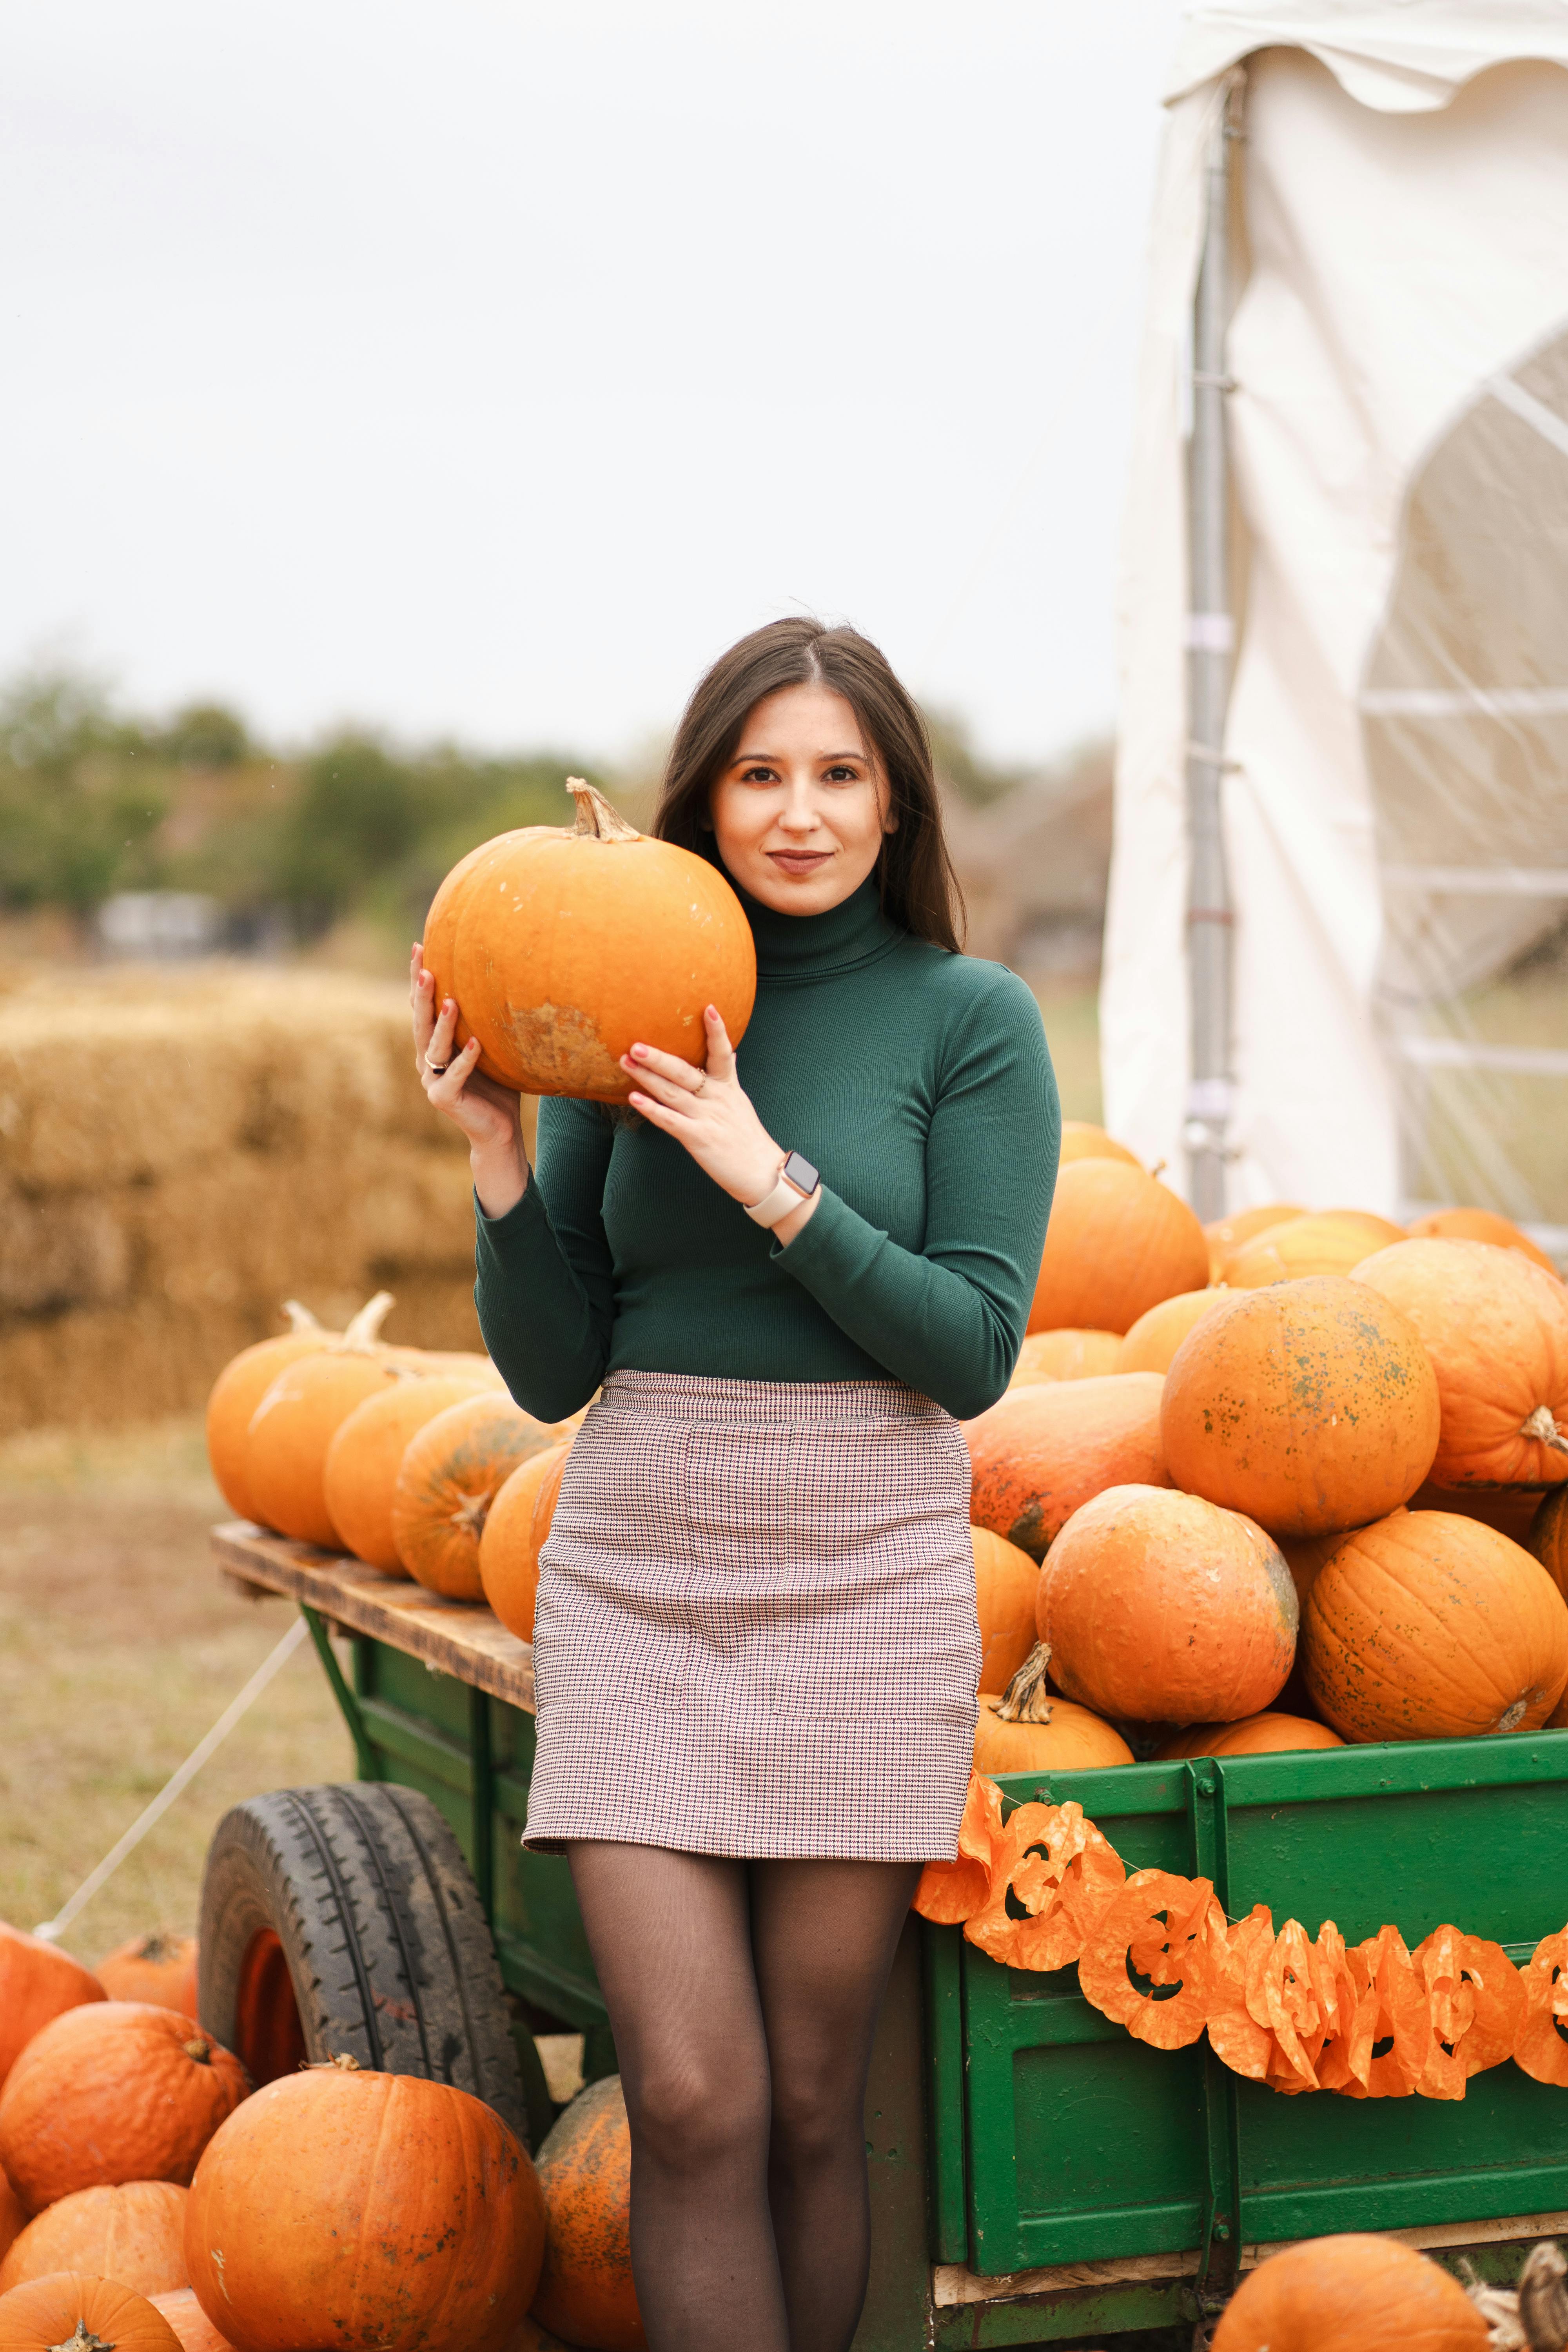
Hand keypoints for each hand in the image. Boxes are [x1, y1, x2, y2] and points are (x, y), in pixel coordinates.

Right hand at [409, 944, 527, 1217]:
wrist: (499, 1130)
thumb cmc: (498, 1086)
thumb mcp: (490, 1049)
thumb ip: (485, 1022)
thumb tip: (506, 979)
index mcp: (434, 1045)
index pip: (424, 1006)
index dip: (418, 978)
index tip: (420, 946)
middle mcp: (427, 1061)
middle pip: (421, 1021)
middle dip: (421, 993)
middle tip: (424, 965)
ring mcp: (433, 1081)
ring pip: (435, 1047)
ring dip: (443, 1024)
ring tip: (451, 1001)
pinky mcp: (444, 1099)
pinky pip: (456, 1075)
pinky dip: (466, 1059)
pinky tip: (476, 1042)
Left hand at [622, 1007, 819, 1245]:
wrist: (763, 1174)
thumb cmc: (748, 1140)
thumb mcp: (741, 1102)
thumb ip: (729, 1077)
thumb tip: (729, 1052)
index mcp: (728, 1088)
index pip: (723, 1053)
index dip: (716, 1031)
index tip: (708, 1007)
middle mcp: (717, 1099)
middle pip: (685, 1071)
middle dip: (659, 1057)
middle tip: (636, 1043)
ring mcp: (707, 1118)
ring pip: (673, 1092)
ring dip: (647, 1077)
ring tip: (626, 1061)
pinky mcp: (699, 1139)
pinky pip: (671, 1121)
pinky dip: (652, 1110)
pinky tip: (634, 1099)